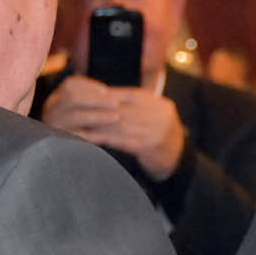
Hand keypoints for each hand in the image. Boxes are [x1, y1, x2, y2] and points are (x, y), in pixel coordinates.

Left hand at [41, 75, 186, 178]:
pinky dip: (103, 138)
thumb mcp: (153, 116)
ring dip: (95, 124)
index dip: (106, 96)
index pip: (127, 94)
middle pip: (121, 108)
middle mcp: (157, 113)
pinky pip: (121, 140)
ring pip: (119, 124)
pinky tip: (88, 138)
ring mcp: (154, 129)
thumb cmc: (160, 137)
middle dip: (97, 110)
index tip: (86, 98)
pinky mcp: (148, 146)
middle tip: (75, 110)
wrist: (180, 160)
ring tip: (77, 124)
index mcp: (157, 103)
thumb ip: (135, 107)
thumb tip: (105, 98)